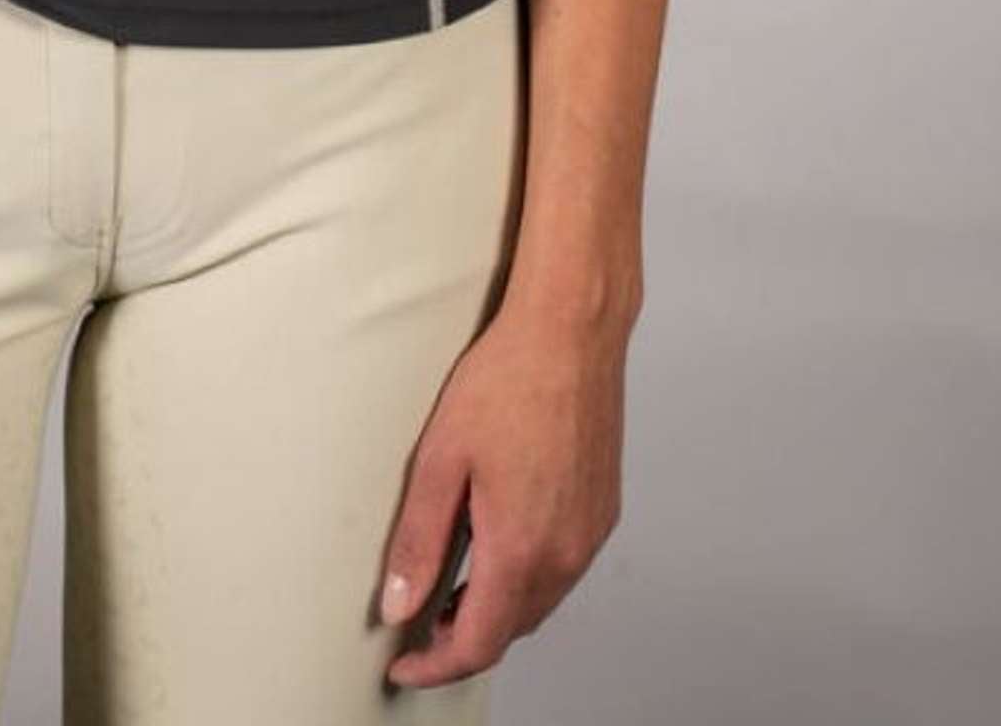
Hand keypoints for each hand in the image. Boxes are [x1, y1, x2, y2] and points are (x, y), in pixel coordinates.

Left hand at [375, 302, 627, 689]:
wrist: (572, 332)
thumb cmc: (508, 380)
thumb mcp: (441, 459)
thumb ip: (419, 541)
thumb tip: (398, 604)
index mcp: (521, 548)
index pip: (476, 643)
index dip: (435, 666)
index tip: (404, 667)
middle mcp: (565, 553)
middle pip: (511, 630)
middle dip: (463, 641)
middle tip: (419, 627)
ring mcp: (590, 534)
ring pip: (539, 603)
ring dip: (497, 611)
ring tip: (453, 591)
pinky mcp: (603, 512)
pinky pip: (562, 569)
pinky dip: (527, 579)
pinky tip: (500, 550)